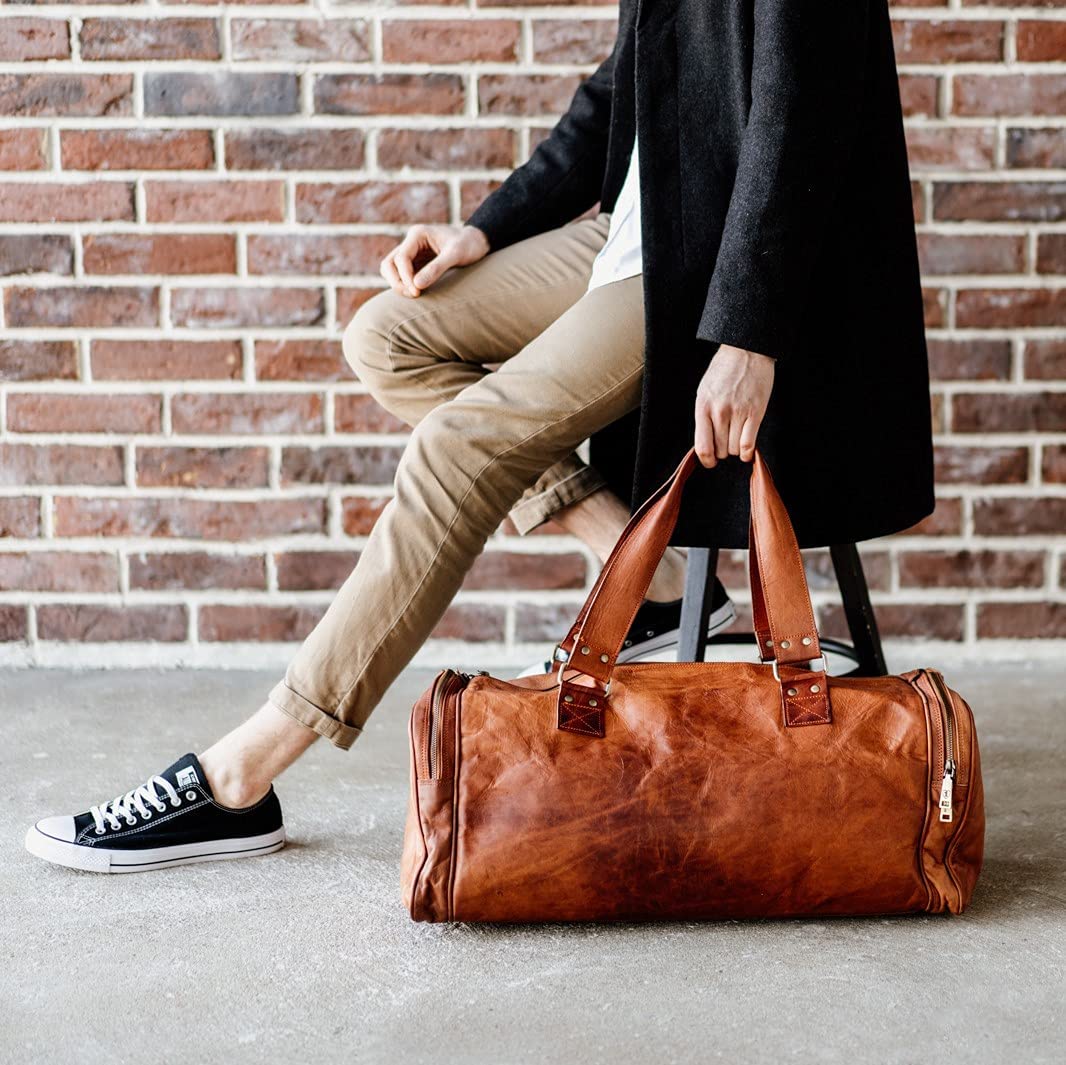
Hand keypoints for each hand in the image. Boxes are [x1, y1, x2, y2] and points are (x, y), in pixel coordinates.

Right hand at [381, 224, 489, 297]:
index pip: (401, 258)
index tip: (416, 292)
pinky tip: (417, 293)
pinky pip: (402, 276)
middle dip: (396, 281)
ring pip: (391, 270)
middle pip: (389, 264)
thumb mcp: (456, 254)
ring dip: (397, 284)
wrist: (476, 242)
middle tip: (413, 295)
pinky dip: (405, 285)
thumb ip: (437, 268)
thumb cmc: (468, 245)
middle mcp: (411, 243)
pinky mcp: (416, 264)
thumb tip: (416, 285)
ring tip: (414, 295)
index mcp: (417, 235)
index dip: (405, 277)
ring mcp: (411, 253)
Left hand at [694, 344, 775, 466]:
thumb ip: (704, 416)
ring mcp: (738, 413)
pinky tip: (746, 451)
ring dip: (735, 449)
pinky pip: (748, 444)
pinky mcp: (756, 412)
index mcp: (703, 407)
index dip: (706, 460)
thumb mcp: (704, 391)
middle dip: (722, 451)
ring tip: (736, 438)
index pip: (702, 446)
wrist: (746, 351)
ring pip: (734, 449)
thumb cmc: (724, 371)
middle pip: (719, 450)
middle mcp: (719, 412)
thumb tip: (705, 442)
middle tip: (725, 442)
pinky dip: (747, 453)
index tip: (710, 462)